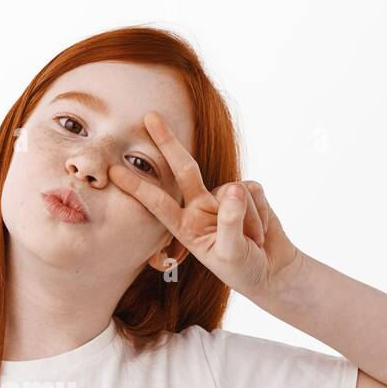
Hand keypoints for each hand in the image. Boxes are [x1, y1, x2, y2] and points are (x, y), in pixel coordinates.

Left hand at [108, 110, 304, 298]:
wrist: (271, 271)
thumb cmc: (243, 269)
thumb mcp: (232, 254)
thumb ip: (230, 222)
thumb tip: (234, 190)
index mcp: (186, 227)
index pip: (158, 203)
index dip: (137, 187)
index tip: (114, 171)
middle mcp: (200, 207)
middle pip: (184, 169)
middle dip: (168, 142)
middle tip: (149, 116)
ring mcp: (223, 198)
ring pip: (235, 192)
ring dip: (248, 221)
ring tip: (252, 243)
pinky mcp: (247, 192)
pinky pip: (253, 192)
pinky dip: (261, 215)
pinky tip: (261, 233)